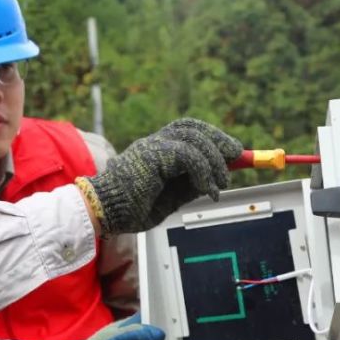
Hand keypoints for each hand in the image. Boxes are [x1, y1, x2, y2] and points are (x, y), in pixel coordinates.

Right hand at [80, 118, 241, 234]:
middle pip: (191, 127)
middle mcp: (152, 143)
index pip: (187, 131)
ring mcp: (150, 147)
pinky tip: (207, 189)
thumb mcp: (169, 198)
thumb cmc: (130, 209)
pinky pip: (187, 155)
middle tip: (236, 155)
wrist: (103, 213)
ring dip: (214, 159)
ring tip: (220, 183)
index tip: (231, 152)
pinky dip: (203, 171)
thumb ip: (189, 186)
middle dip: (218, 138)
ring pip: (192, 138)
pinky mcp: (151, 156)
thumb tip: (214, 180)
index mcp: (155, 150)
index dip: (211, 137)